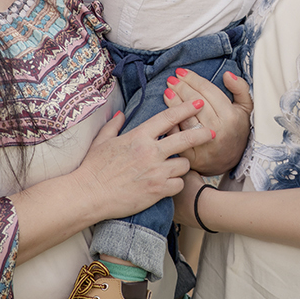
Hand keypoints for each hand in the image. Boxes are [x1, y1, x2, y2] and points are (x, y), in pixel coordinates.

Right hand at [74, 99, 211, 220]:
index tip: (198, 104)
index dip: (186, 109)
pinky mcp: (158, 190)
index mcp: (139, 136)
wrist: (88, 195)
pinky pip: (178, 184)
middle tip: (211, 132)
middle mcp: (151, 152)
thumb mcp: (102, 141)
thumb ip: (114, 125)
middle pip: (186, 139)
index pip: (168, 118)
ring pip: (185, 164)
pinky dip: (176, 183)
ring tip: (175, 167)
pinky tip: (169, 183)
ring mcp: (156, 171)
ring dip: (183, 165)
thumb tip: (120, 114)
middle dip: (201, 133)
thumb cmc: (93, 168)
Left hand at [163, 68, 252, 175]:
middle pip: (194, 102)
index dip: (193, 79)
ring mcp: (204, 144)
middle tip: (171, 79)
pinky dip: (171, 123)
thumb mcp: (245, 108)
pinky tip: (166, 112)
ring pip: (185, 117)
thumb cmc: (237, 130)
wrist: (231, 161)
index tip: (182, 72)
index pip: (207, 91)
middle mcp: (217, 130)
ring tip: (167, 91)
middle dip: (181, 87)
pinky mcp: (192, 155)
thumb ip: (240, 88)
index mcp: (230, 116)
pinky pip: (178, 135)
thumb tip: (227, 74)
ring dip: (173, 102)